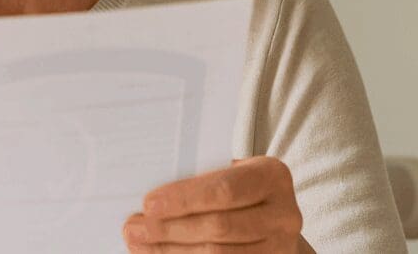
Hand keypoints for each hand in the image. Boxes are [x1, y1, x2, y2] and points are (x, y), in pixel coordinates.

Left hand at [122, 156, 311, 252]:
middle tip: (134, 227)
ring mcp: (280, 247)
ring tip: (140, 242)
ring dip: (172, 251)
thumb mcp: (228, 172)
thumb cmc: (238, 186)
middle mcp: (284, 214)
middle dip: (170, 229)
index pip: (224, 190)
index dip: (184, 199)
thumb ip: (198, 181)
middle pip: (219, 227)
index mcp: (271, 176)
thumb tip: (150, 202)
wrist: (271, 215)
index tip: (148, 204)